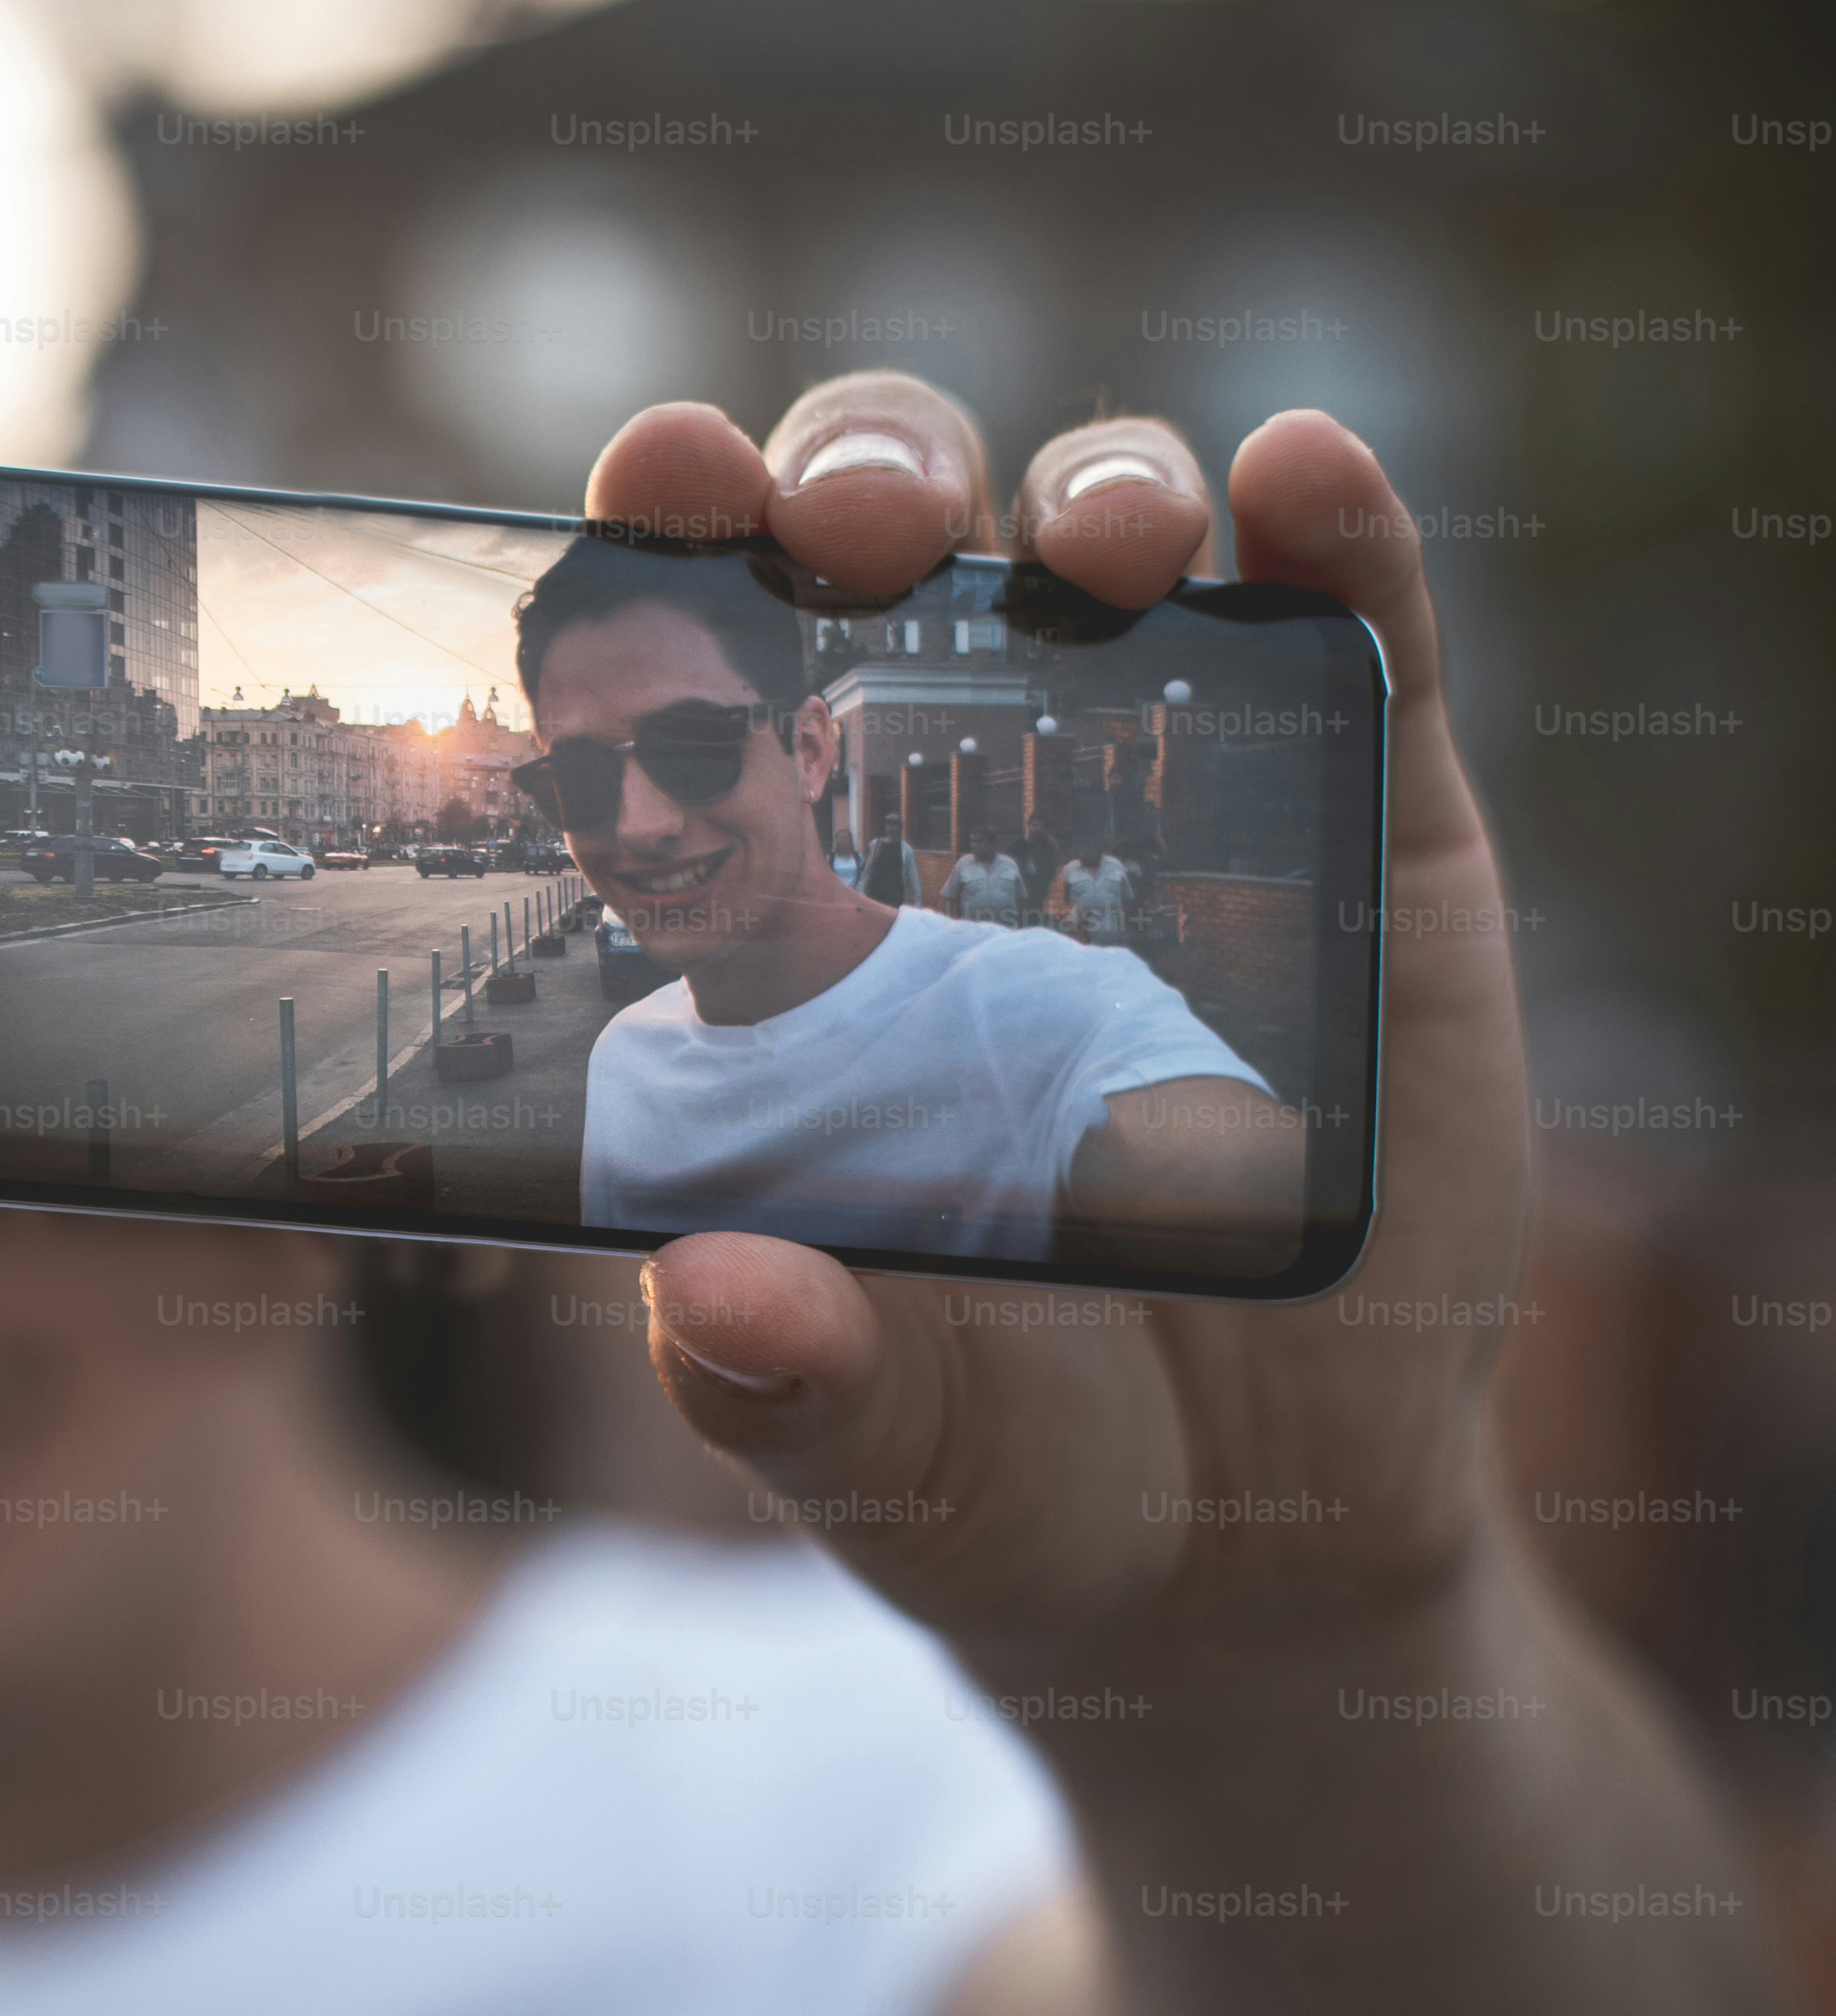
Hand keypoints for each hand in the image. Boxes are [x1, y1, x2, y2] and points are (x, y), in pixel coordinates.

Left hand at [582, 375, 1524, 1673]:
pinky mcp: (1373, 838)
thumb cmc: (1005, 1461)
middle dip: (861, 477)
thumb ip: (791, 1383)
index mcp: (786, 907)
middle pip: (885, 543)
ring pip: (1105, 544)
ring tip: (1090, 549)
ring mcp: (1181, 797)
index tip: (642, 505)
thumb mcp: (887, 1445)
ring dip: (1090, 492)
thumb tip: (705, 1298)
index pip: (692, 682)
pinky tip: (1307, 483)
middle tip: (852, 533)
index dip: (662, 562)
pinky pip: (1362, 645)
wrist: (1249, 1538)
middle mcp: (956, 805)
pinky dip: (1341, 540)